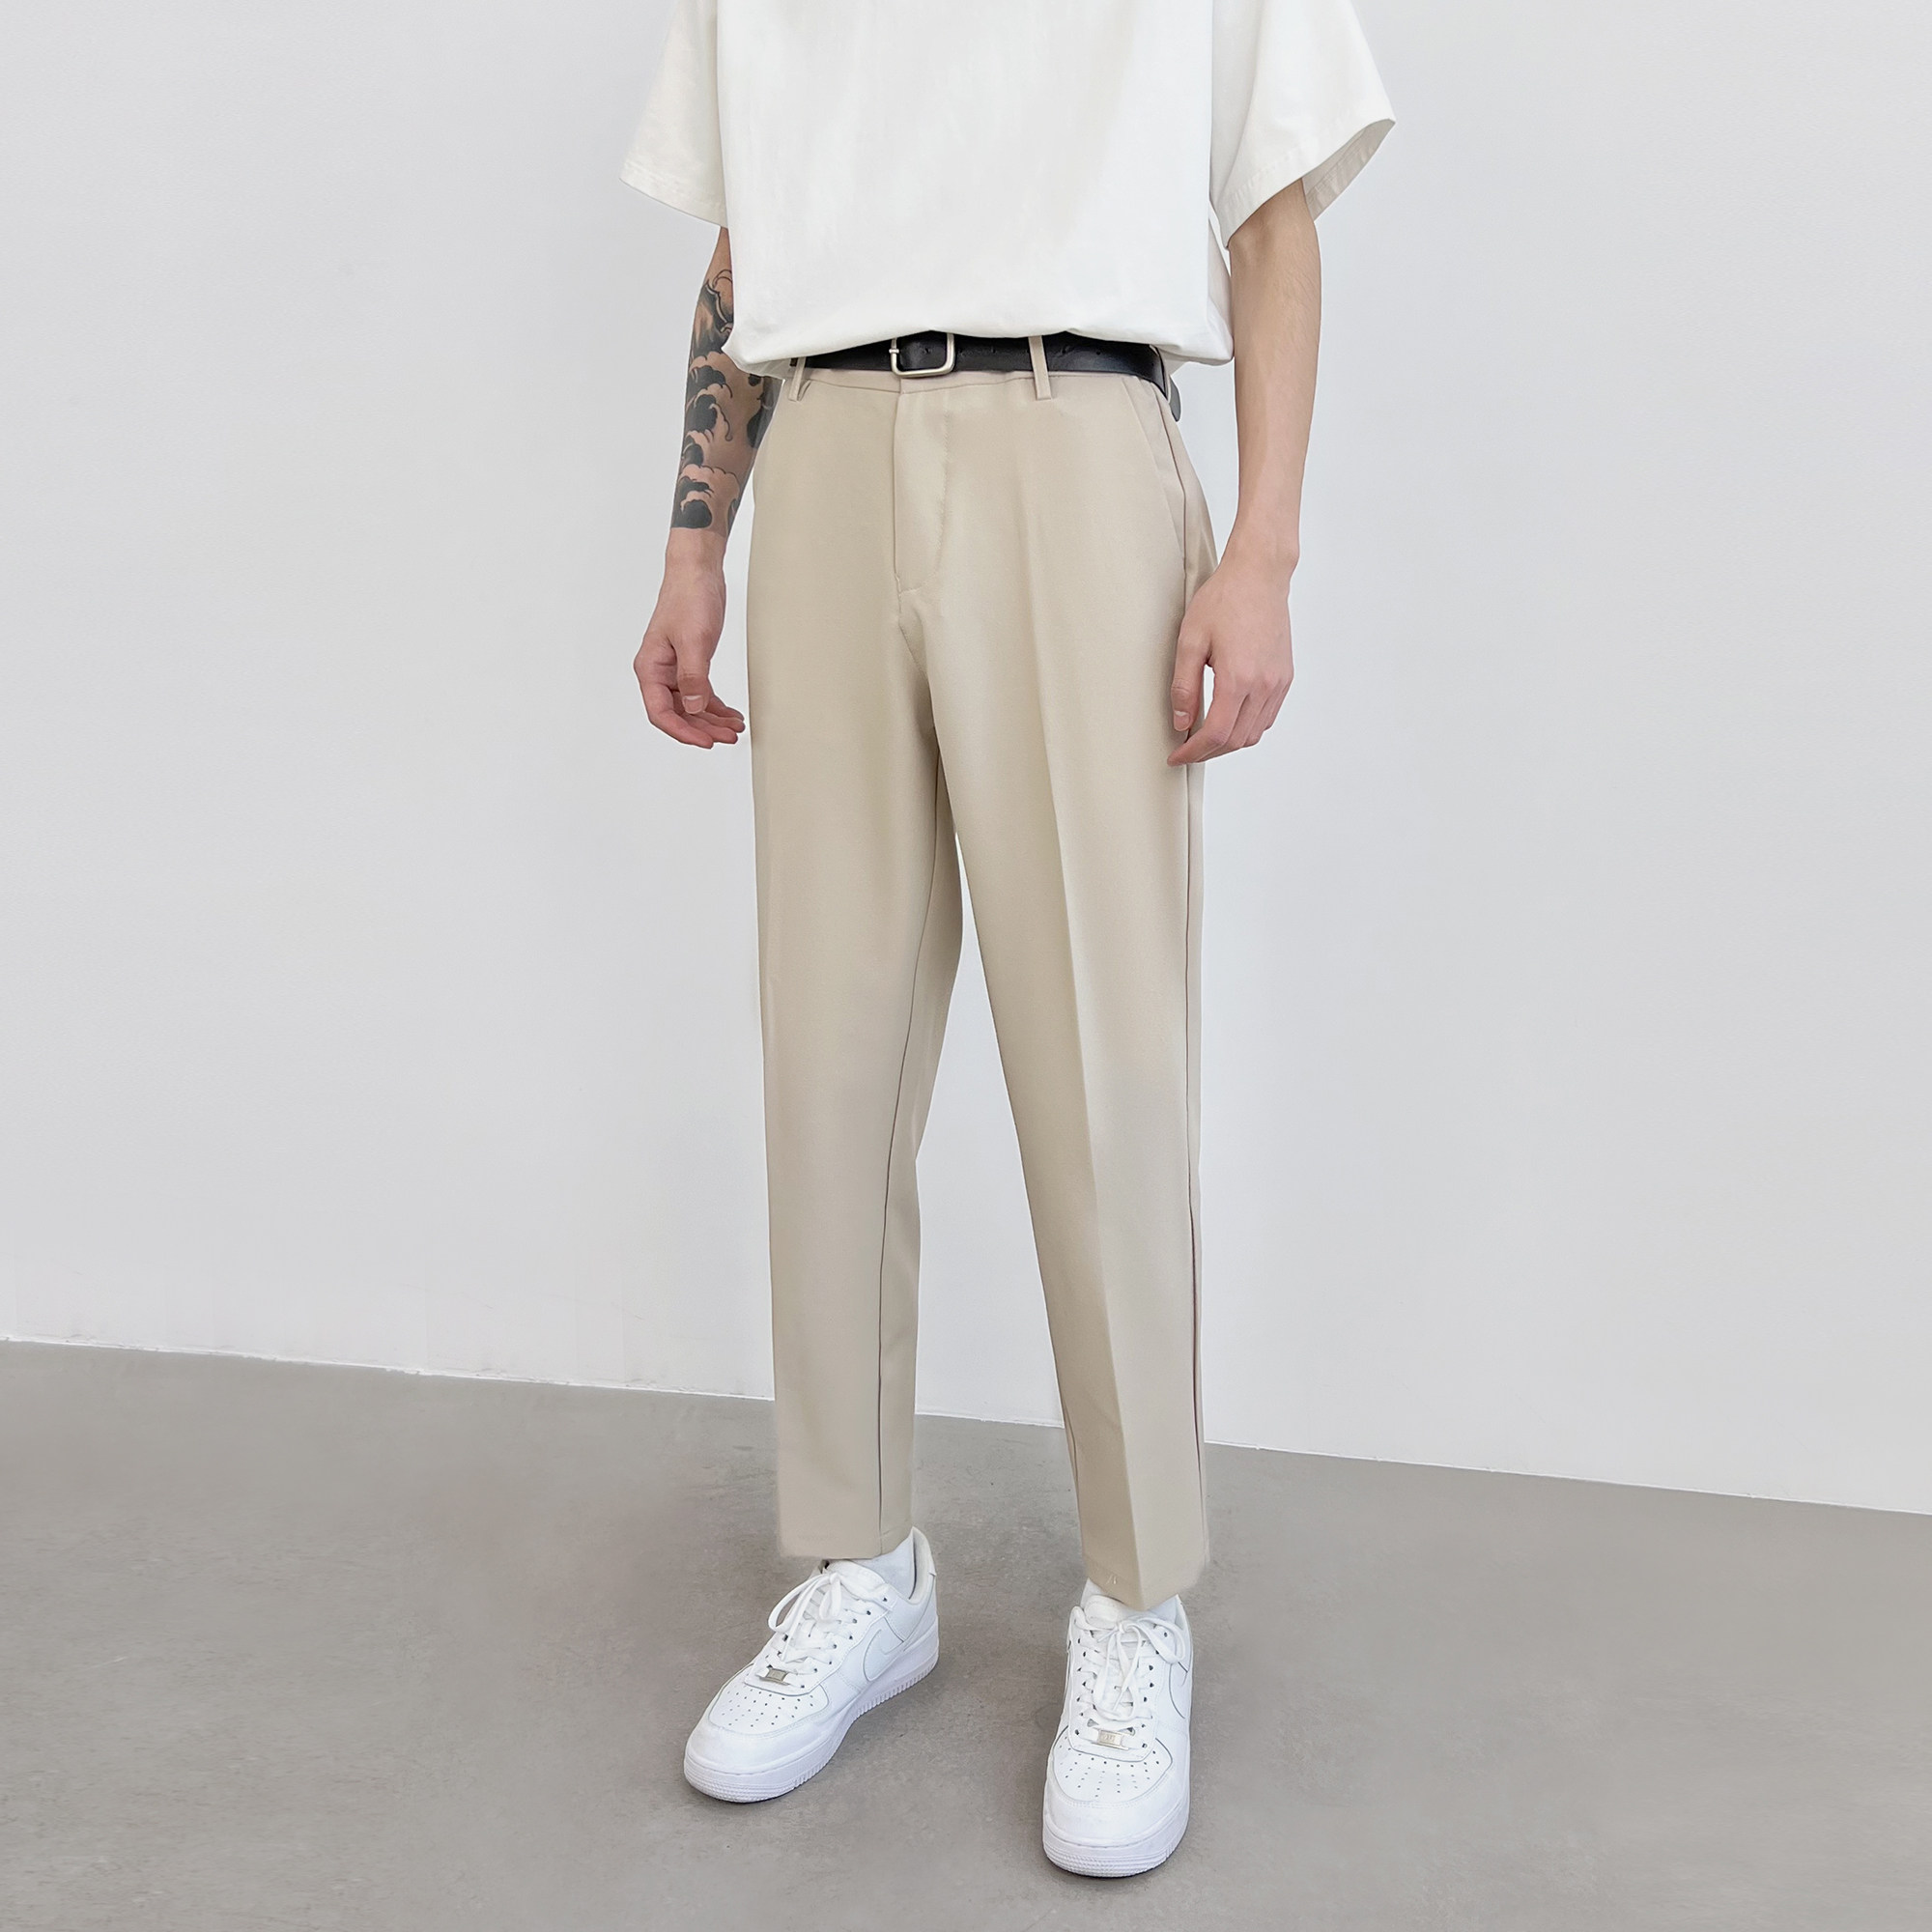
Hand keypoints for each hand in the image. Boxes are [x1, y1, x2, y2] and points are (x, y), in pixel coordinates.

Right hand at [635, 531, 744, 748]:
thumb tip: (695, 707)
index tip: (706, 742)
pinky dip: (715, 706)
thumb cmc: (689, 597)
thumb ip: (693, 677)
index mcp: (650, 668)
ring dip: (712, 720)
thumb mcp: (693, 640)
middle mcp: (659, 672)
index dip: (684, 731)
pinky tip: (730, 715)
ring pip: (691, 706)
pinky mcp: (690, 663)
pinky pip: (700, 693)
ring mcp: (674, 669)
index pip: (661, 713)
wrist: (698, 571)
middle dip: (703, 728)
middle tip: (728, 737)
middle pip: (678, 714)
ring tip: (734, 729)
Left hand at [1167, 547, 1294, 764]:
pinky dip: (1247, 728)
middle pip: (1236, 740)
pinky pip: (1267, 718)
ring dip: (1228, 743)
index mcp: (1238, 678)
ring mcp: (1278, 683)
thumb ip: (1184, 686)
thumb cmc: (1225, 600)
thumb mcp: (1190, 640)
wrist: (1260, 576)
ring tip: (1205, 738)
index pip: (1216, 734)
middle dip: (1208, 753)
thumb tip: (1181, 722)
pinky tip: (1229, 719)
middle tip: (1186, 750)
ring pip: (1254, 734)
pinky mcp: (1284, 677)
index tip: (1177, 756)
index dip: (1193, 752)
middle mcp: (1263, 685)